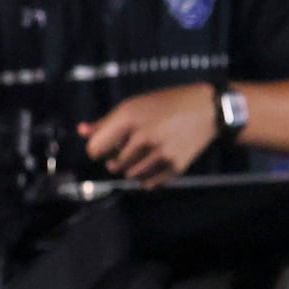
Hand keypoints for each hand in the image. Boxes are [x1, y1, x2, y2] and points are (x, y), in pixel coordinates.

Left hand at [80, 81, 219, 183]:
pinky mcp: (175, 166)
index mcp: (129, 118)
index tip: (106, 147)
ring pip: (131, 175)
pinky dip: (148, 177)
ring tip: (145, 153)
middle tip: (133, 146)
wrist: (207, 110)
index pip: (95, 150)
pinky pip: (149, 184)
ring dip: (133, 168)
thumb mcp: (134, 105)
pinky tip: (155, 162)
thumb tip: (81, 131)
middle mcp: (143, 137)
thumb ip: (106, 122)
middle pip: (114, 165)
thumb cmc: (167, 104)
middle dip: (119, 158)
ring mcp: (160, 153)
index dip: (98, 149)